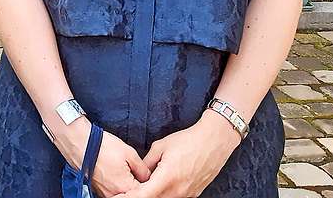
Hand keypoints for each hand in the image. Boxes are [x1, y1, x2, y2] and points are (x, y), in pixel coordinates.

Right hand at [52, 118, 150, 196]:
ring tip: (121, 168)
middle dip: (136, 183)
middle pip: (132, 193)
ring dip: (125, 184)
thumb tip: (148, 177)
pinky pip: (111, 191)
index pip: (144, 191)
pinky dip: (115, 184)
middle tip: (133, 169)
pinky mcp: (97, 190)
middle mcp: (115, 194)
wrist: (80, 142)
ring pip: (122, 193)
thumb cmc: (103, 146)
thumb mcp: (129, 153)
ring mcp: (104, 193)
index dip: (147, 182)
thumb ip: (142, 168)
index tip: (145, 172)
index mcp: (126, 187)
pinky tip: (113, 171)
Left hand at [113, 111, 239, 197]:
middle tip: (127, 192)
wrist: (214, 141)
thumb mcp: (161, 147)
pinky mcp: (193, 194)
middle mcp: (178, 190)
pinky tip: (159, 186)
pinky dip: (164, 194)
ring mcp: (187, 194)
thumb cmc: (187, 140)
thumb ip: (147, 162)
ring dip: (152, 195)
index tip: (118, 197)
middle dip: (139, 196)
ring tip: (142, 187)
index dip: (129, 197)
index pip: (143, 195)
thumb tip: (139, 173)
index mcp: (167, 178)